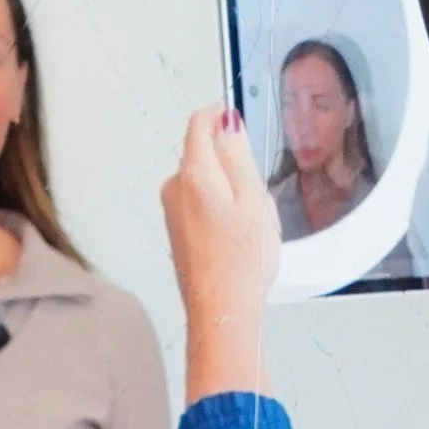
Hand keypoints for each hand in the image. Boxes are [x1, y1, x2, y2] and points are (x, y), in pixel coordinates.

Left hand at [163, 107, 281, 405]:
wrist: (221, 310)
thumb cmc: (239, 264)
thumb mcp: (254, 199)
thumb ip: (238, 154)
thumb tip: (227, 122)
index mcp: (194, 173)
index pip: (200, 122)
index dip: (222, 117)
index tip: (238, 123)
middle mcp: (175, 187)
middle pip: (203, 153)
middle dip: (232, 163)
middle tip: (256, 194)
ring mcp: (172, 210)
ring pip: (204, 180)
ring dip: (228, 191)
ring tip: (249, 225)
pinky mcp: (177, 230)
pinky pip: (201, 204)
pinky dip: (220, 212)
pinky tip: (238, 240)